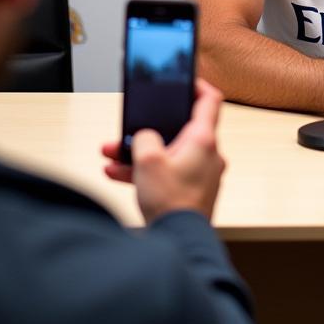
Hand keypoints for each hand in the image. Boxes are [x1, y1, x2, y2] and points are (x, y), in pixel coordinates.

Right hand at [101, 78, 225, 222]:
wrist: (179, 243)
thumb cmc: (172, 203)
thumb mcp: (147, 160)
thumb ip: (144, 138)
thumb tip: (145, 137)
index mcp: (203, 139)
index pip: (210, 100)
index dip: (197, 85)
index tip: (184, 80)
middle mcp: (208, 154)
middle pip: (181, 129)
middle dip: (150, 129)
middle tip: (131, 128)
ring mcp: (202, 173)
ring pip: (170, 153)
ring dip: (142, 153)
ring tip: (114, 157)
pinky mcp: (193, 190)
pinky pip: (169, 172)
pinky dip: (148, 171)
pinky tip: (120, 175)